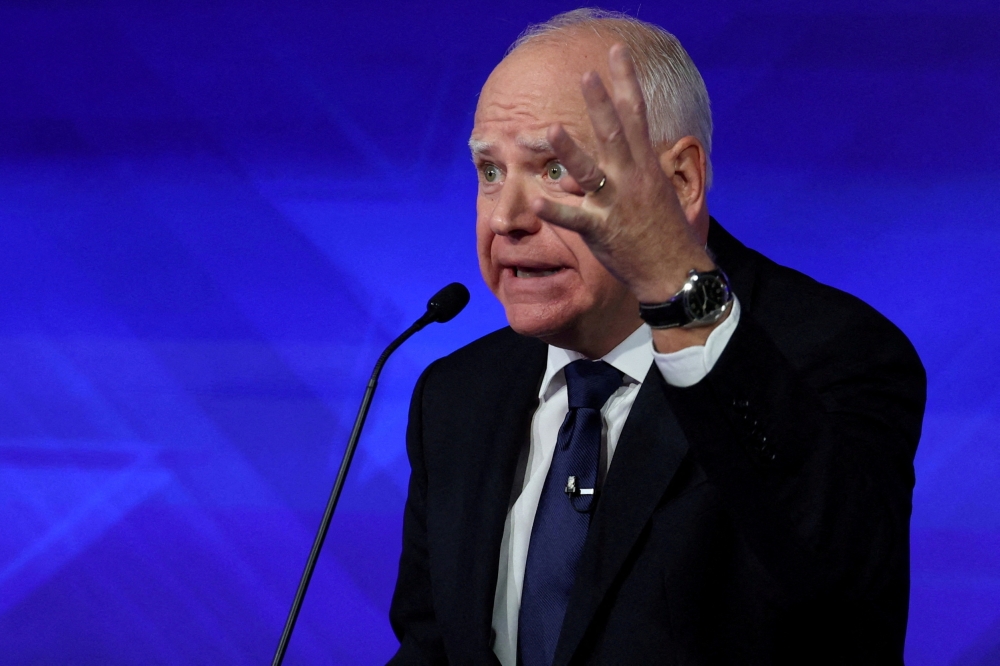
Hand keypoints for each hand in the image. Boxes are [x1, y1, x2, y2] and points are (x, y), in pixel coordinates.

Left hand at [531, 44, 713, 304]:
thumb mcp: (660, 190)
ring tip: (551, 129)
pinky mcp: (600, 230)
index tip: (616, 53)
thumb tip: (637, 145)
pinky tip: (534, 199)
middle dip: (600, 102)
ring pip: (589, 172)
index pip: (636, 115)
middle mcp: (631, 179)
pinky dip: (554, 209)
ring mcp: (615, 204)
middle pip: (614, 133)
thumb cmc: (665, 232)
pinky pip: (573, 217)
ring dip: (570, 150)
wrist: (674, 272)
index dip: (626, 82)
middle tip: (586, 74)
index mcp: (646, 166)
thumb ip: (642, 165)